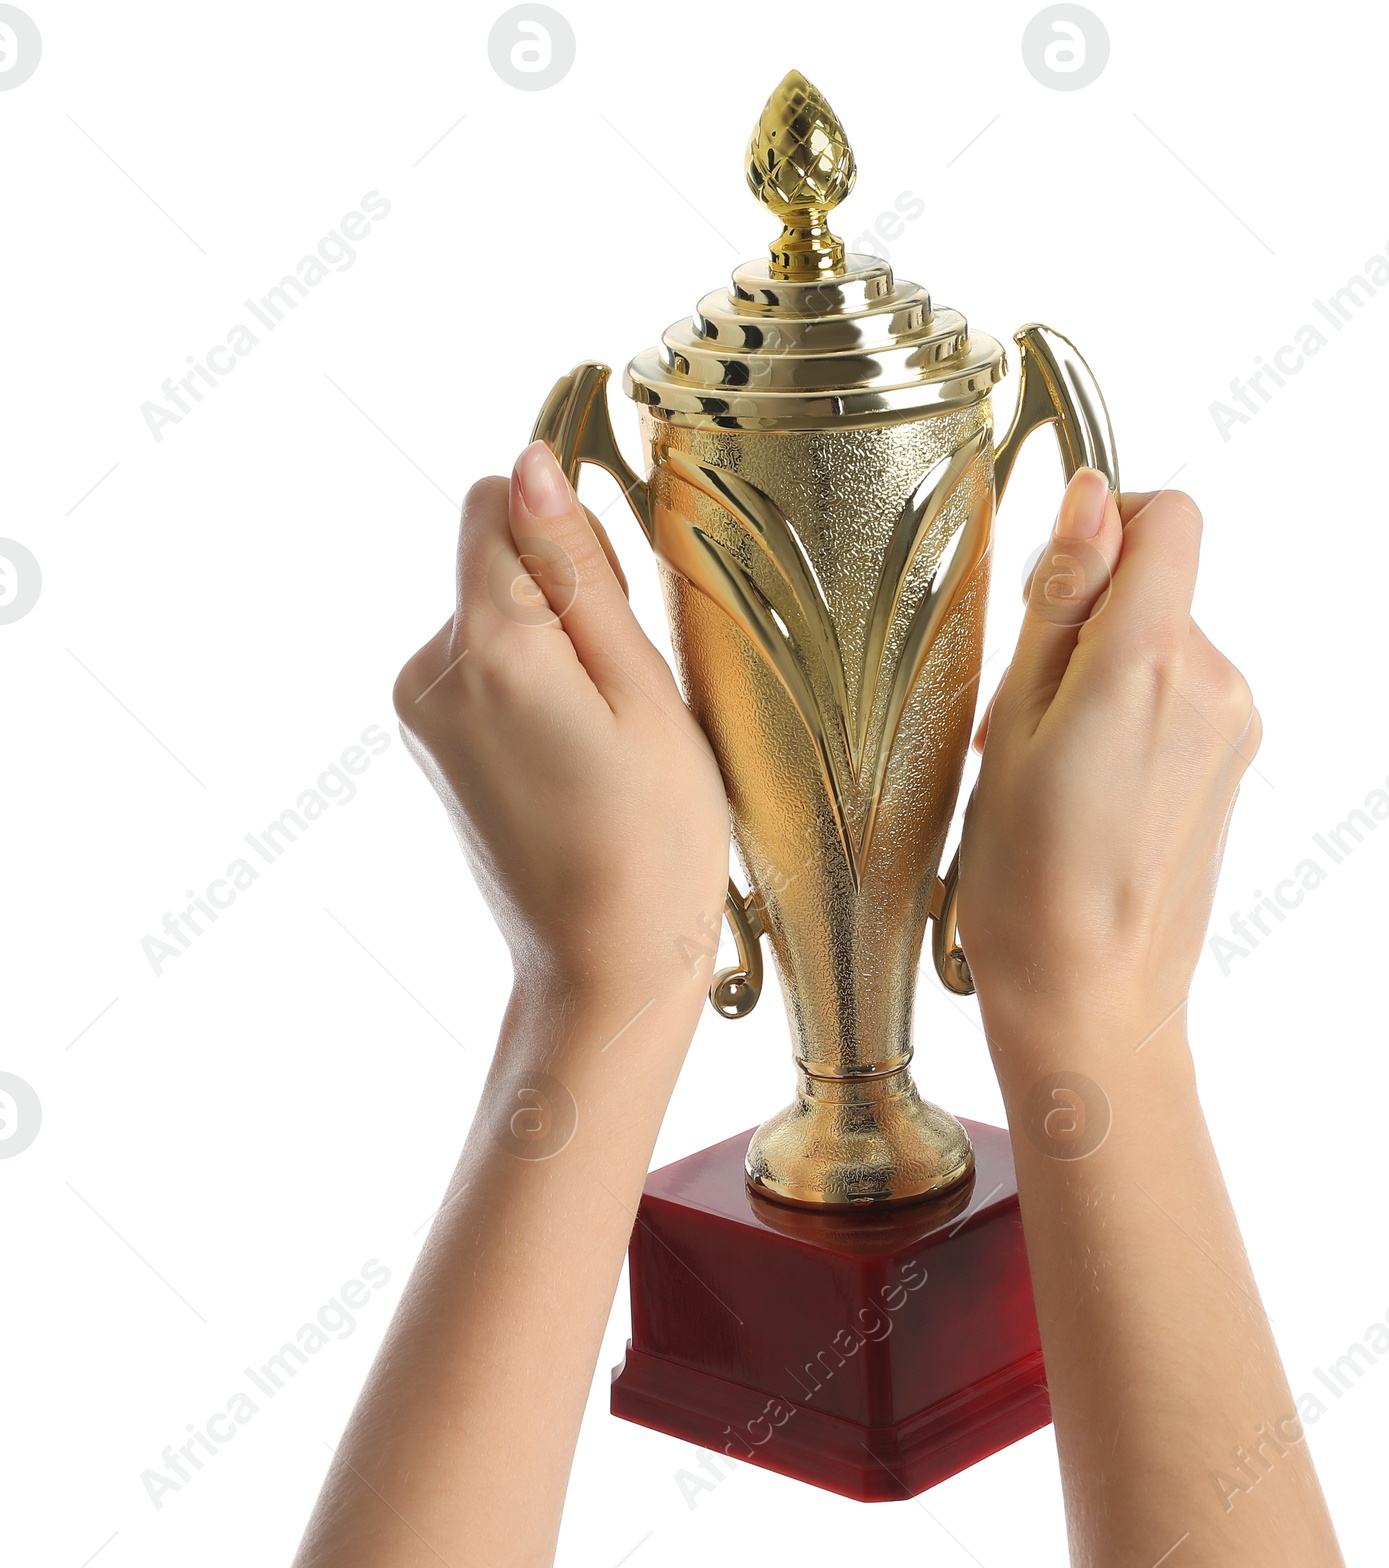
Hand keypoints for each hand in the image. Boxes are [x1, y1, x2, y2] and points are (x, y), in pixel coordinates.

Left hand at [393, 440, 728, 1022]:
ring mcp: (422, 714)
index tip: (617, 597)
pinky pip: (484, 669)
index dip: (568, 528)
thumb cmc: (652, 843)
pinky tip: (577, 757)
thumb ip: (579, 573)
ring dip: (552, 648)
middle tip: (626, 694)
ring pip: (494, 616)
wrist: (601, 968)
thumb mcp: (644, 694)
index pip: (497, 503)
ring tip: (606, 738)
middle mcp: (429, 672)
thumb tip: (530, 464)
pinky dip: (533, 688)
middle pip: (494, 560)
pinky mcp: (432, 746)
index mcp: (487, 649)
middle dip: (564, 596)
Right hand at [958, 470, 1259, 1033]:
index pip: (1169, 516)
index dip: (1106, 524)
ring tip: (1046, 764)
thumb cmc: (1028, 881)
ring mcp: (1233, 728)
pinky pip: (1177, 697)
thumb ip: (1061, 600)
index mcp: (1150, 661)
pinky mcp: (1233, 764)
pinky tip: (1083, 787)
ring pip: (1161, 644)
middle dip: (1083, 622)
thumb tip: (1093, 497)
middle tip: (1020, 714)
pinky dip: (1127, 715)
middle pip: (1156, 585)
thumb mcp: (1013, 724)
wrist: (1092, 998)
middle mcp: (1213, 683)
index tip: (1052, 583)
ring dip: (1100, 676)